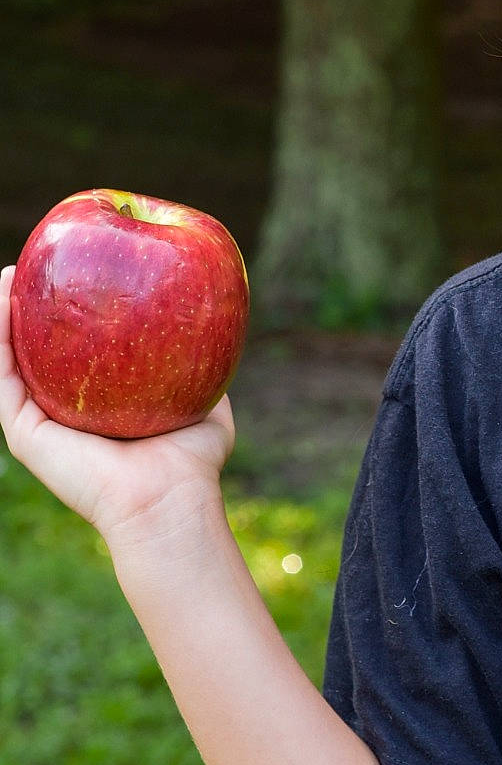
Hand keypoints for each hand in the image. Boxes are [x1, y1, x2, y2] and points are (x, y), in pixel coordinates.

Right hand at [0, 263, 233, 544]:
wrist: (167, 500)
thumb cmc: (192, 461)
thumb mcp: (206, 403)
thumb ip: (205, 372)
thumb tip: (217, 335)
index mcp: (99, 404)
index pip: (79, 352)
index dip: (74, 315)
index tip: (79, 273)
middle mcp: (66, 409)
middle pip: (39, 349)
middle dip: (34, 306)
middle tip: (38, 264)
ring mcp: (41, 421)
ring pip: (10, 357)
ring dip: (4, 313)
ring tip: (12, 271)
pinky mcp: (24, 431)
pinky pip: (2, 375)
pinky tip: (1, 301)